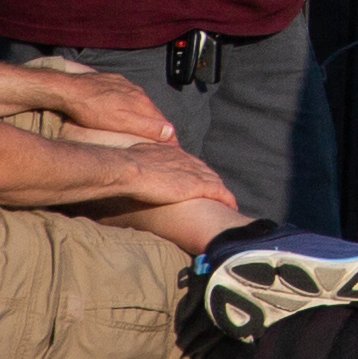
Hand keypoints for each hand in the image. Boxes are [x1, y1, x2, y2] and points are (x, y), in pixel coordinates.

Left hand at [19, 62, 171, 143]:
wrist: (68, 90)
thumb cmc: (91, 110)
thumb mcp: (121, 122)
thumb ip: (146, 126)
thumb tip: (170, 132)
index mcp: (141, 102)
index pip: (162, 122)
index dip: (168, 137)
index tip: (173, 150)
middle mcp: (136, 91)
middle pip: (154, 112)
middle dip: (159, 127)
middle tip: (163, 144)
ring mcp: (124, 85)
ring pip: (141, 103)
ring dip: (146, 116)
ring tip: (147, 130)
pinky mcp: (112, 81)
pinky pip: (128, 95)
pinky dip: (132, 107)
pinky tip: (126, 112)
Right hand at [91, 139, 227, 210]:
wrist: (129, 169)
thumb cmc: (126, 166)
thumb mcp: (137, 156)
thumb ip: (143, 159)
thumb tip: (135, 164)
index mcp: (171, 153)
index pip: (188, 162)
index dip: (195, 171)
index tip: (197, 179)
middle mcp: (185, 160)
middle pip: (204, 169)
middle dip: (210, 179)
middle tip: (215, 190)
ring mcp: (193, 172)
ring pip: (214, 180)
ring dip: (219, 189)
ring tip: (225, 199)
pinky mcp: (197, 185)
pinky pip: (218, 191)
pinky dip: (226, 198)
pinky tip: (231, 205)